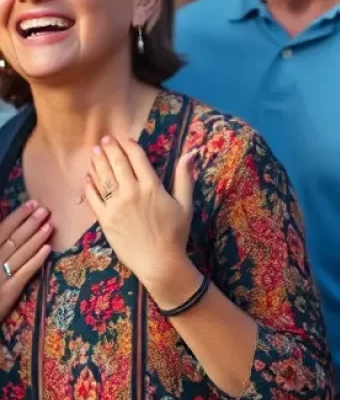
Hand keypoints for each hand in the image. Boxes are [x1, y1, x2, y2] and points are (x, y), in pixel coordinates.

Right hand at [0, 201, 52, 319]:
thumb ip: (0, 241)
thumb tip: (7, 224)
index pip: (2, 230)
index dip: (18, 216)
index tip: (32, 203)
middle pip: (13, 240)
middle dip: (30, 223)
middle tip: (45, 210)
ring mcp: (0, 276)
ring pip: (21, 253)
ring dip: (36, 238)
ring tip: (50, 225)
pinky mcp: (9, 291)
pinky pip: (24, 273)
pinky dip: (36, 260)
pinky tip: (47, 248)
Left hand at [85, 136, 194, 296]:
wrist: (159, 262)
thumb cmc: (175, 233)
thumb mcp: (185, 203)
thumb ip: (185, 177)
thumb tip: (191, 153)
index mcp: (152, 187)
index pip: (137, 159)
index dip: (129, 146)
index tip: (123, 137)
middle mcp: (131, 193)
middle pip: (117, 165)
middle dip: (110, 149)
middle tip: (104, 139)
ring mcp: (115, 206)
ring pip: (104, 178)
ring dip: (98, 163)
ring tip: (94, 151)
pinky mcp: (105, 220)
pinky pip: (93, 199)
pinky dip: (89, 186)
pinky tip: (87, 177)